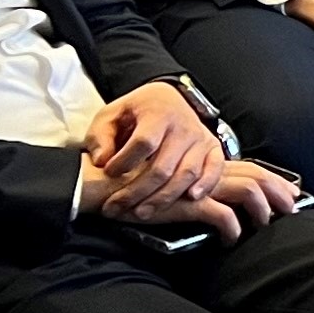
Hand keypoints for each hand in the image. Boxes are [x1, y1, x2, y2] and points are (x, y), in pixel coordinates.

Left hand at [77, 79, 225, 212]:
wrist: (168, 101)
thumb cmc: (137, 112)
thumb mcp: (111, 115)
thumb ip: (100, 136)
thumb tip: (101, 160)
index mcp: (158, 113)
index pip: (144, 142)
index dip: (124, 162)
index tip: (107, 172)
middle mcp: (183, 126)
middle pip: (163, 167)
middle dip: (137, 191)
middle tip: (116, 206)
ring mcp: (201, 139)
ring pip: (186, 174)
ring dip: (163, 198)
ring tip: (141, 211)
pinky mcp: (212, 149)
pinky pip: (214, 170)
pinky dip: (206, 185)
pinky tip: (191, 198)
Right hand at [101, 156, 304, 243]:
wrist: (106, 184)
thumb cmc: (136, 186)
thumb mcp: (174, 184)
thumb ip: (197, 187)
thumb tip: (220, 203)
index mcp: (205, 165)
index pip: (249, 168)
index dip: (273, 179)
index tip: (290, 191)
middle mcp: (206, 170)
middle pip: (256, 176)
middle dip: (280, 192)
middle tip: (294, 207)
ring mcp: (198, 184)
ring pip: (247, 191)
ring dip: (262, 209)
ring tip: (266, 225)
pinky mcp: (187, 202)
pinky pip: (222, 215)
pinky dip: (232, 229)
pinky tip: (231, 240)